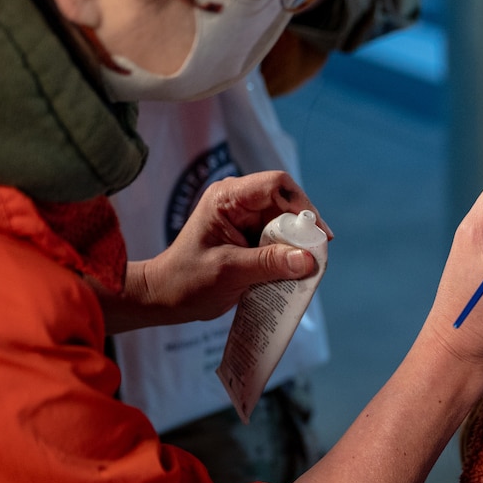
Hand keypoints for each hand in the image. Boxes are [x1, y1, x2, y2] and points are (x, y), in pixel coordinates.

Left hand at [106, 171, 331, 332]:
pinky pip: (278, 238)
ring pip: (285, 223)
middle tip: (316, 256)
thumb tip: (309, 260)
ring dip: (297, 245)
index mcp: (227, 197)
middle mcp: (238, 202)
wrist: (164, 297)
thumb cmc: (187, 281)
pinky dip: (288, 254)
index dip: (302, 205)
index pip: (276, 185)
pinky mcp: (249, 236)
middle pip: (285, 204)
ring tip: (308, 267)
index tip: (317, 233)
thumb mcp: (230, 271)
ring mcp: (244, 218)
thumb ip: (269, 264)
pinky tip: (294, 271)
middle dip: (302, 230)